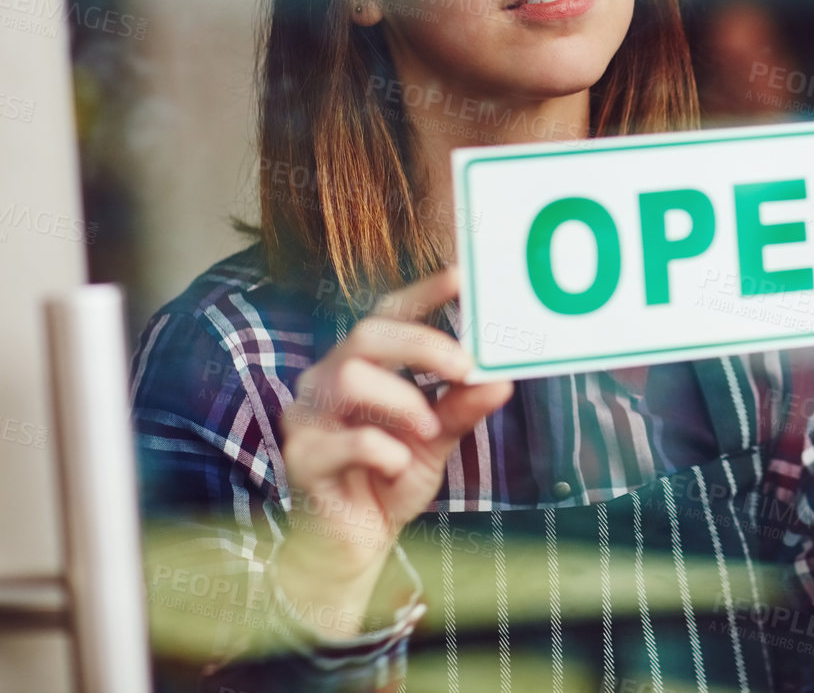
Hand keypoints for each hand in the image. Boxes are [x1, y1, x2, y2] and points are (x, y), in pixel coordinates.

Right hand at [276, 268, 511, 636]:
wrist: (353, 546)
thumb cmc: (390, 481)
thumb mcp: (437, 441)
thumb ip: (462, 409)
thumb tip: (502, 380)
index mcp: (363, 366)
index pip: (388, 314)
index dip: (423, 291)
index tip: (463, 277)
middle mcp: (328, 380)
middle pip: (368, 334)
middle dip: (423, 344)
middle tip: (466, 367)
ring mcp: (308, 416)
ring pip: (350, 376)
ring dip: (403, 400)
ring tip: (427, 431)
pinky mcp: (300, 456)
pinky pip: (341, 439)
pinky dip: (381, 450)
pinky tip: (396, 467)